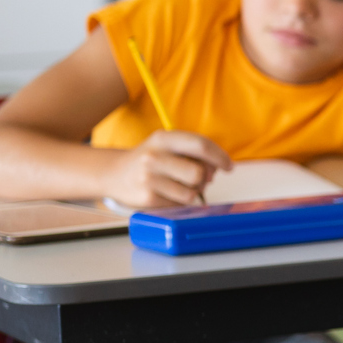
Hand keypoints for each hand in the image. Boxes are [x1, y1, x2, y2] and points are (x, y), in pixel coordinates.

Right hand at [102, 131, 232, 206]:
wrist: (114, 174)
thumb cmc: (152, 160)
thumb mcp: (168, 146)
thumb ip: (194, 154)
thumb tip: (214, 172)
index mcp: (164, 138)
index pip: (201, 146)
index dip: (220, 157)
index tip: (228, 166)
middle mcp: (154, 156)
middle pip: (199, 173)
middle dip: (205, 178)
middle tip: (201, 179)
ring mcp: (149, 178)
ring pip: (192, 192)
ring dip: (193, 192)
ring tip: (179, 185)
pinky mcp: (147, 198)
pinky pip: (179, 204)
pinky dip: (180, 201)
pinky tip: (167, 193)